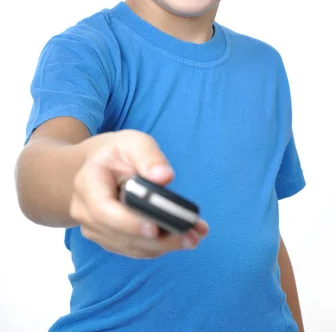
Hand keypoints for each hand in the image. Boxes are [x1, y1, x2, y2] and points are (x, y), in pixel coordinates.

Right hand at [69, 129, 208, 257]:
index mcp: (87, 183)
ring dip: (164, 245)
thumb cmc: (116, 153)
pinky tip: (183, 237)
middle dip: (158, 239)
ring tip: (194, 235)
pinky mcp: (109, 239)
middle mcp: (85, 212)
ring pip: (130, 247)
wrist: (97, 166)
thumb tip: (164, 177)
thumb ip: (148, 156)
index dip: (129, 223)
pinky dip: (159, 246)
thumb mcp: (132, 142)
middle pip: (120, 235)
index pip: (103, 210)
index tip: (156, 228)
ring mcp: (95, 229)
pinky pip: (134, 249)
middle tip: (192, 235)